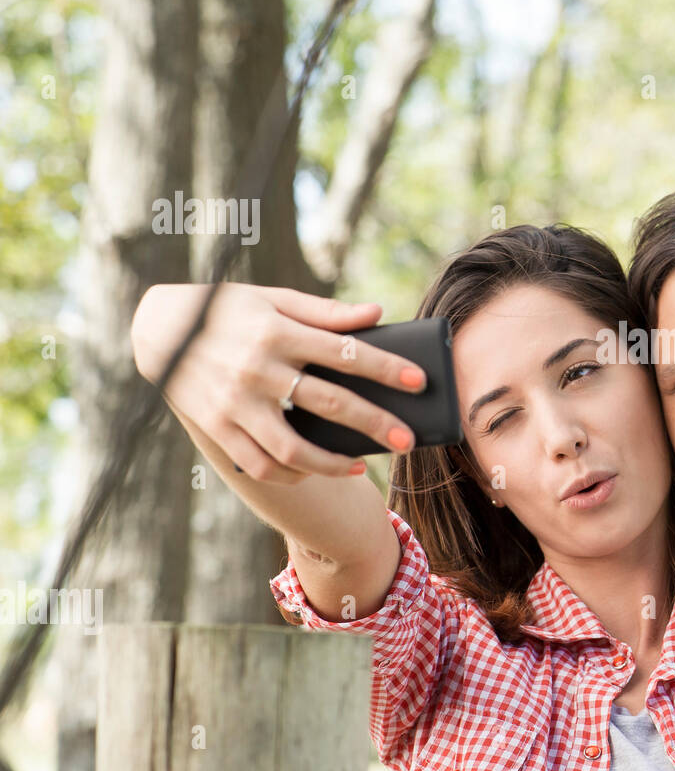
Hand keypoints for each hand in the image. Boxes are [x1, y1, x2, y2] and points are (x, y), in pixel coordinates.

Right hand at [131, 283, 426, 482]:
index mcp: (278, 331)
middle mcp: (257, 368)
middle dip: (374, 423)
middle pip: (329, 402)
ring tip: (361, 466)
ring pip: (293, 447)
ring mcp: (235, 403)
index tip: (418, 381)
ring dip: (333, 462)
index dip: (385, 367)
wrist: (159, 329)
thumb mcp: (274, 299)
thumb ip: (325, 311)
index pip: (345, 351)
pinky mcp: (217, 427)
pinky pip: (260, 463)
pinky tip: (314, 468)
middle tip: (406, 439)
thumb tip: (376, 313)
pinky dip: (291, 472)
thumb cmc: (229, 310)